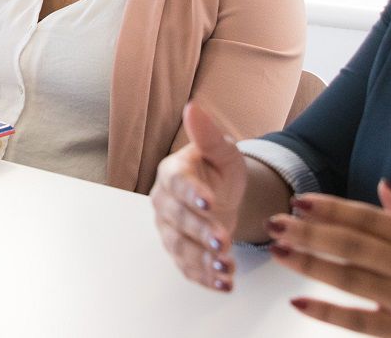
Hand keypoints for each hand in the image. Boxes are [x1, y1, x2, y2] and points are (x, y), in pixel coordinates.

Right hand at [151, 103, 246, 291]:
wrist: (223, 195)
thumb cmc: (219, 170)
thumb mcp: (222, 151)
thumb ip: (208, 134)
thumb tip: (193, 107)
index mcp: (172, 174)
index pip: (177, 184)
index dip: (191, 193)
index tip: (209, 201)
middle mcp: (164, 203)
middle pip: (178, 219)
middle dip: (200, 231)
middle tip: (222, 240)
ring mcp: (170, 230)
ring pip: (181, 247)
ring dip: (203, 260)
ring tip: (226, 267)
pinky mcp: (180, 252)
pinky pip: (188, 267)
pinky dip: (205, 277)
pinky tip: (224, 283)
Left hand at [267, 181, 390, 336]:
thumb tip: (382, 187)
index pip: (369, 219)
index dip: (332, 209)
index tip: (302, 200)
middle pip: (351, 246)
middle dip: (310, 233)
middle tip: (275, 223)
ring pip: (349, 279)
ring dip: (310, 264)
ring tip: (278, 252)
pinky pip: (359, 322)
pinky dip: (328, 313)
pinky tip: (300, 303)